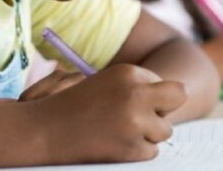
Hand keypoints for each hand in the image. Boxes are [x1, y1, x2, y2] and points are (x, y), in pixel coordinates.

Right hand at [28, 64, 185, 163]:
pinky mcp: (132, 148)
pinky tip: (114, 144)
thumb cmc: (74, 105)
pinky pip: (151, 151)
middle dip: (166, 108)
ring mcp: (135, 122)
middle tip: (148, 116)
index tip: (132, 102)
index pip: (164, 83)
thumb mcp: (106, 81)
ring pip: (165, 130)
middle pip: (178, 96)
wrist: (44, 131)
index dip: (151, 95)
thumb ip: (137, 85)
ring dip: (148, 133)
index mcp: (128, 72)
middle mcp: (136, 94)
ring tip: (120, 131)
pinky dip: (136, 151)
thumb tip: (173, 92)